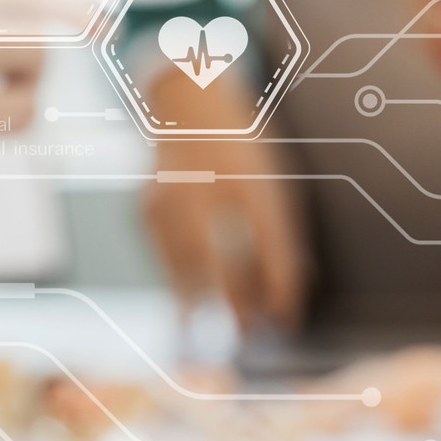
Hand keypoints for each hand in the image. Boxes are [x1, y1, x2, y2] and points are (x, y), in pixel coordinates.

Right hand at [140, 68, 307, 331]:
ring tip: (218, 334)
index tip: (286, 320)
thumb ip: (282, 228)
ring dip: (206, 306)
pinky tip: (190, 307)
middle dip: (238, 306)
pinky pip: (165, 258)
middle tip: (251, 337)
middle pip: (223, 261)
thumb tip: (294, 286)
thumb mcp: (275, 176)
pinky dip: (180, 284)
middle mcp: (207, 184)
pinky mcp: (146, 209)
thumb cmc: (244, 148)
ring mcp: (170, 196)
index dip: (280, 286)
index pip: (271, 241)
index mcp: (251, 173)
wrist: (188, 104)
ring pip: (187, 267)